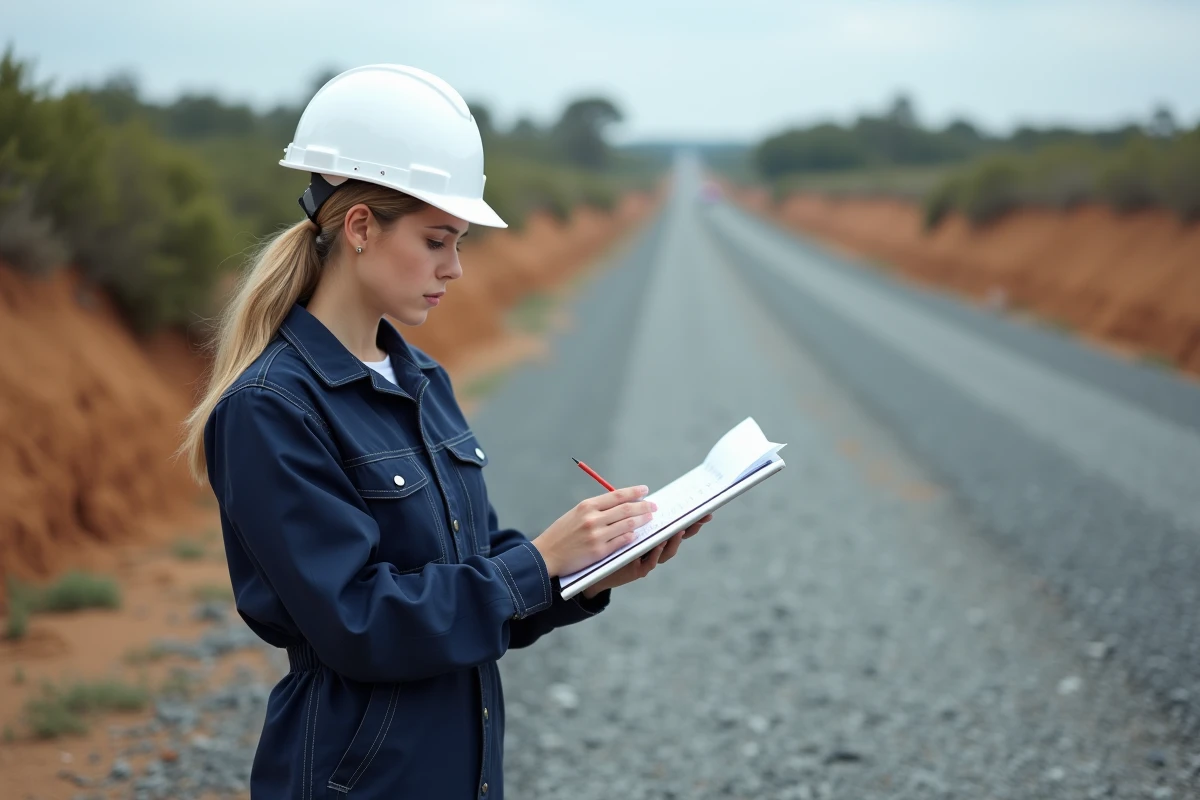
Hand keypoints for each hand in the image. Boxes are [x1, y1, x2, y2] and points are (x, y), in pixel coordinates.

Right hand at [532, 485, 656, 576]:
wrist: (546, 555)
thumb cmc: (561, 534)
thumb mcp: (575, 514)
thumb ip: (595, 509)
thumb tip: (620, 503)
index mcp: (587, 506)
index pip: (617, 495)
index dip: (634, 492)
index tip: (645, 490)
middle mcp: (593, 518)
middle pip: (626, 509)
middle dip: (643, 506)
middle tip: (654, 506)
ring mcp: (597, 535)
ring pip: (628, 525)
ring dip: (642, 520)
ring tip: (650, 518)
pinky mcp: (599, 551)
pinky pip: (622, 541)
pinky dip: (632, 536)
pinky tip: (637, 534)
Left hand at [582, 513, 712, 595]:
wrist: (591, 566)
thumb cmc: (605, 542)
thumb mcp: (619, 524)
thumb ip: (631, 513)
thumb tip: (641, 493)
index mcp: (651, 534)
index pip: (674, 524)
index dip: (688, 517)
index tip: (703, 509)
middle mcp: (653, 548)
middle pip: (677, 537)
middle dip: (690, 528)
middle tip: (701, 518)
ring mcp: (647, 559)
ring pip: (667, 551)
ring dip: (674, 540)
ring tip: (679, 530)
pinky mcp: (637, 571)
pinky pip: (650, 562)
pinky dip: (656, 553)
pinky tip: (659, 543)